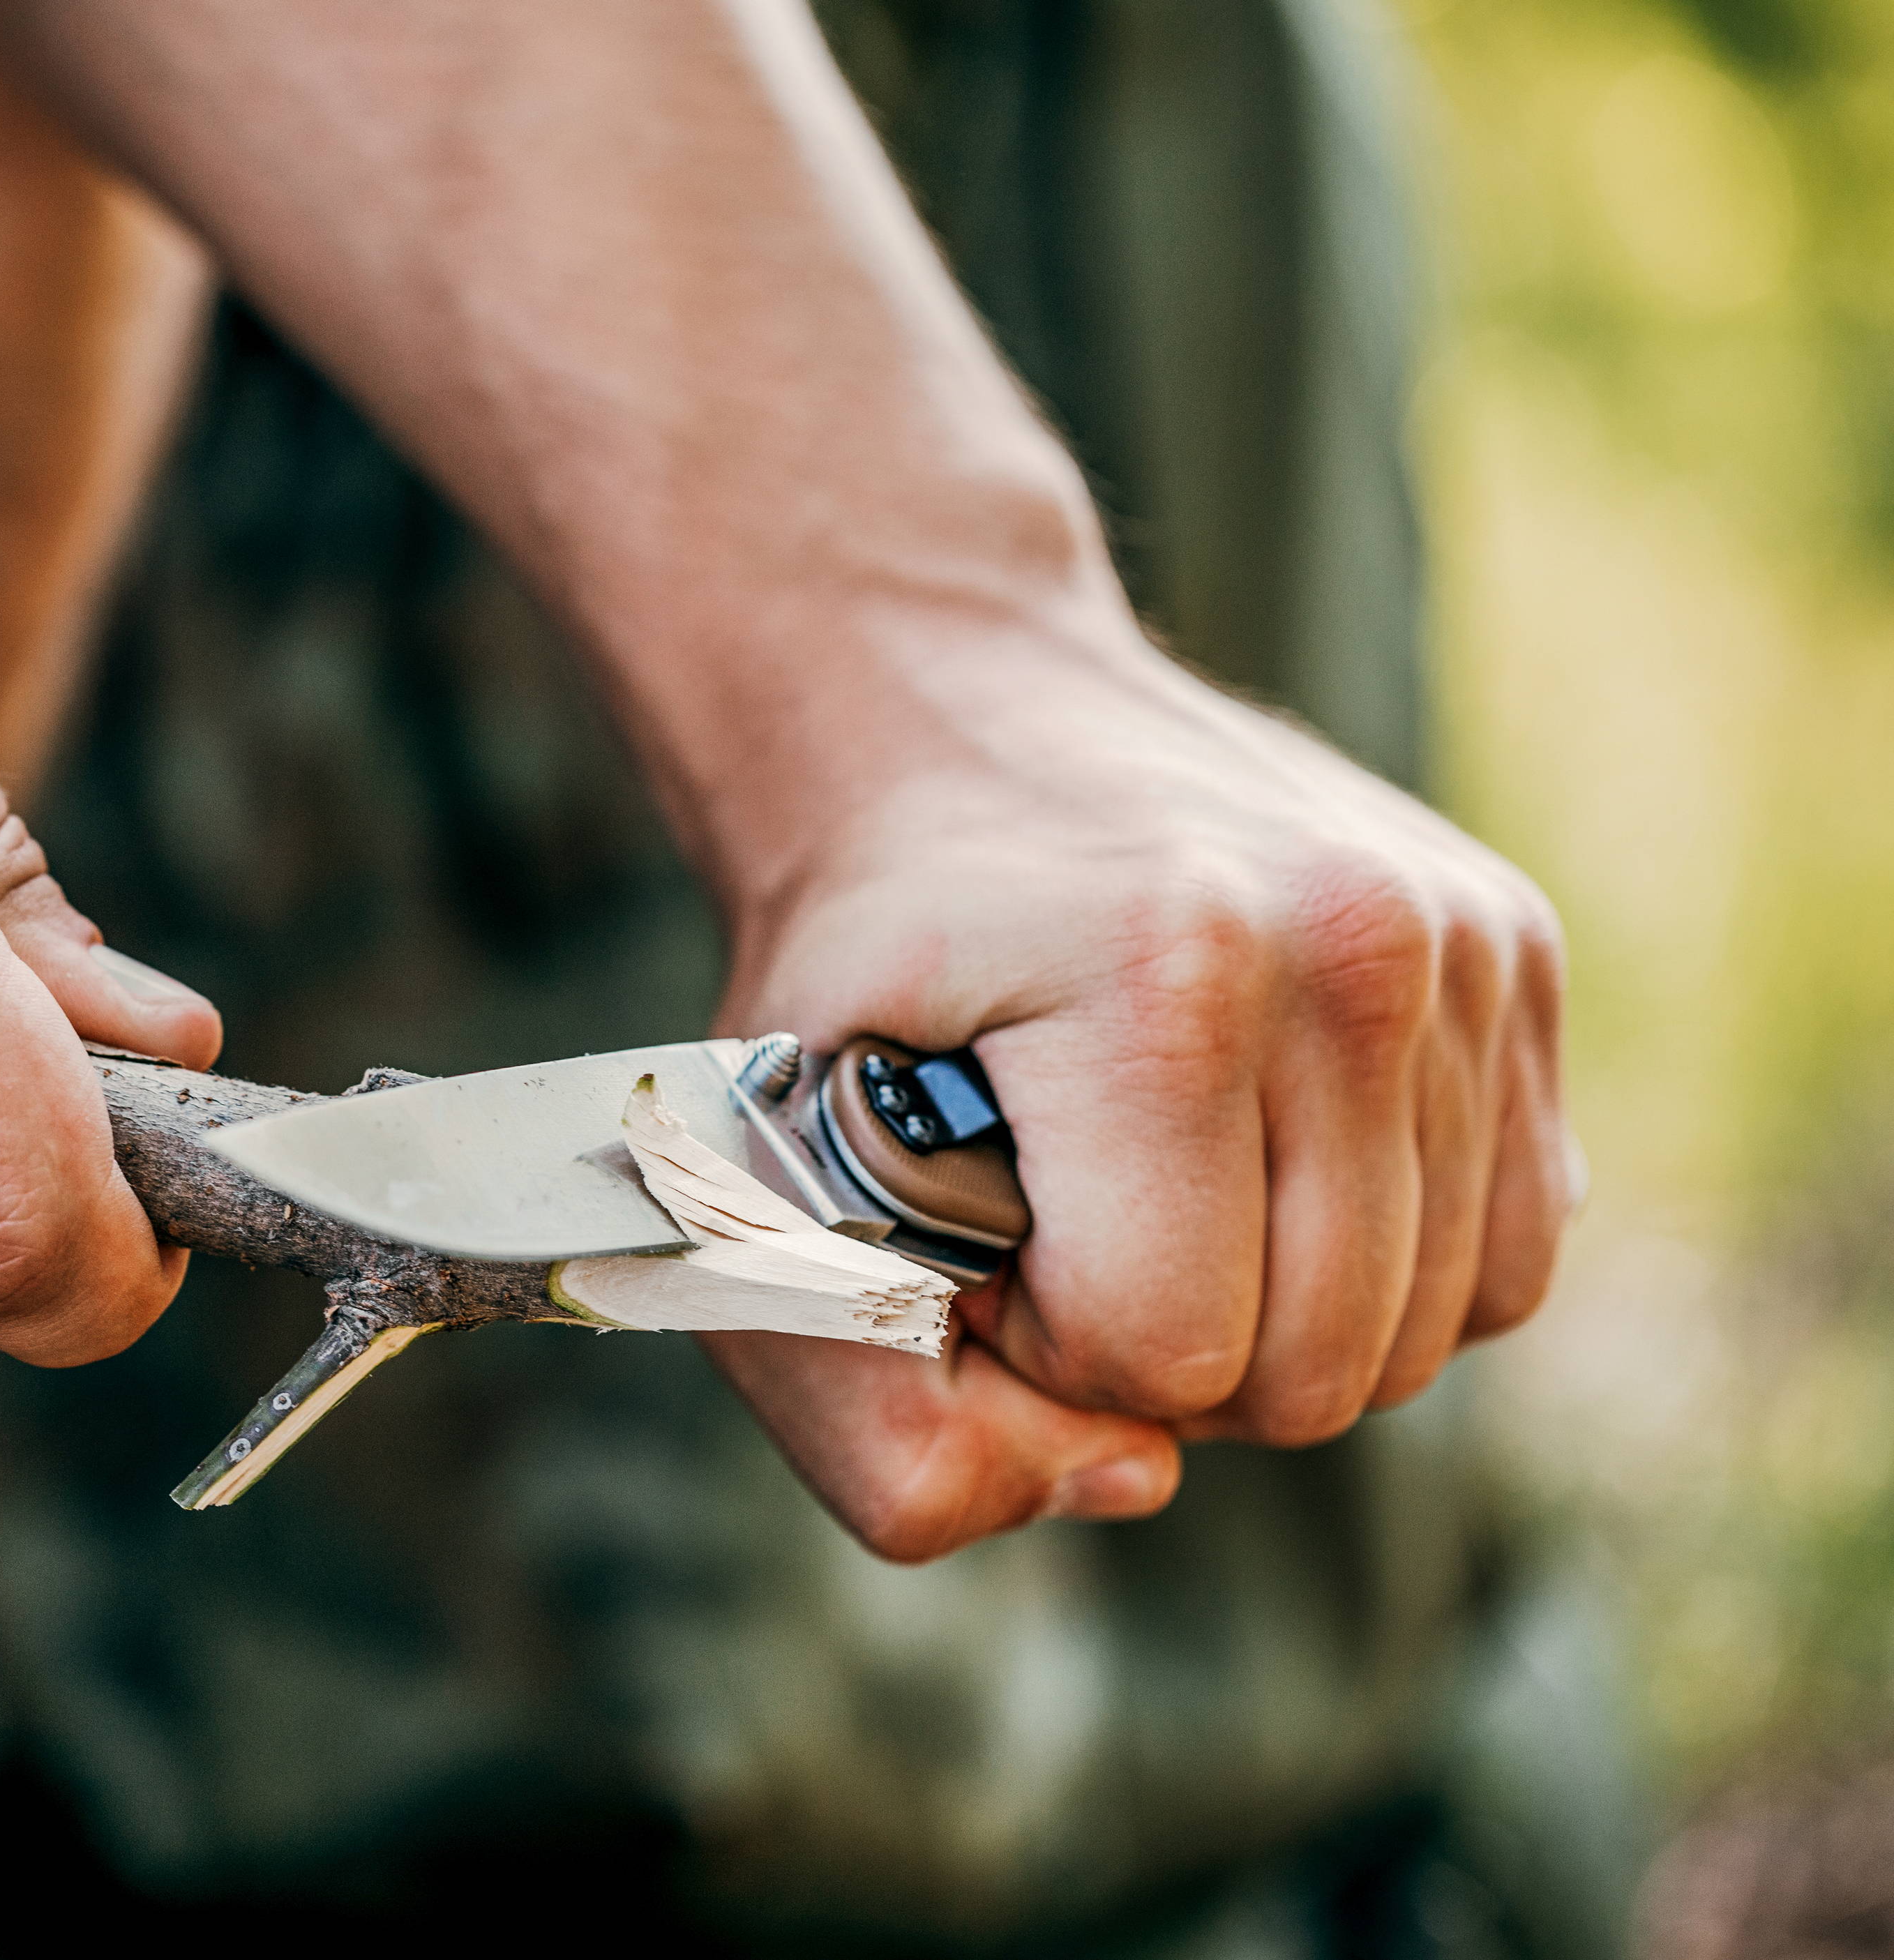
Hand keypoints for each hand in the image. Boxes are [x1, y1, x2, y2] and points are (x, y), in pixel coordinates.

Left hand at [704, 611, 1572, 1560]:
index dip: (1043, 1339)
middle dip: (1165, 1349)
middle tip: (1057, 1208)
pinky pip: (1509, 1253)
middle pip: (1322, 1372)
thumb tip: (1133, 1484)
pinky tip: (1262, 1163)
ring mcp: (1459, 937)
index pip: (1169, 1357)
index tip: (974, 1216)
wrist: (934, 713)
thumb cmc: (849, 978)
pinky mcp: (1517, 951)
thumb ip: (880, 1428)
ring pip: (1431, 1335)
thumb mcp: (765, 1197)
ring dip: (1277, 1314)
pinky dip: (1384, 1265)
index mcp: (1161, 978)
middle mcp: (1350, 942)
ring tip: (1151, 1179)